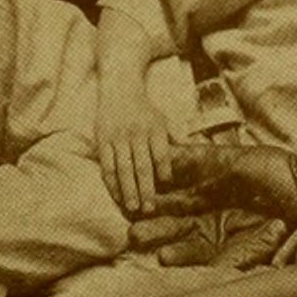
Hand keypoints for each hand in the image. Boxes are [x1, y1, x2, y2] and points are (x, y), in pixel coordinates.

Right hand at [93, 72, 178, 216]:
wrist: (119, 88)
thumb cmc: (145, 110)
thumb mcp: (164, 119)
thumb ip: (176, 136)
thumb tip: (193, 152)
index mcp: (154, 129)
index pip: (161, 153)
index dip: (165, 170)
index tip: (168, 186)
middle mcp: (136, 134)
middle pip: (142, 166)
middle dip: (146, 189)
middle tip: (150, 209)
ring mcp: (117, 138)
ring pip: (123, 169)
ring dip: (128, 190)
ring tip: (133, 208)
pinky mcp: (102, 141)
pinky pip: (106, 166)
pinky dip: (111, 183)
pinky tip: (117, 196)